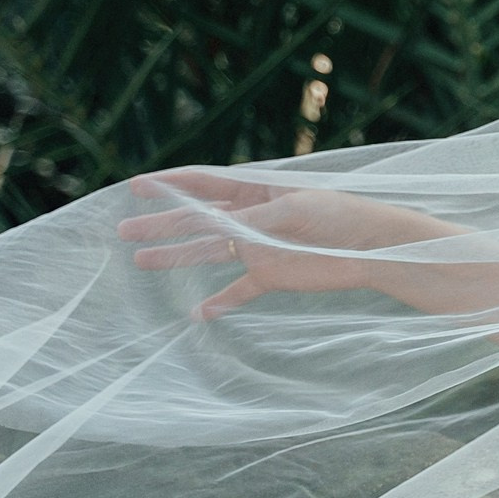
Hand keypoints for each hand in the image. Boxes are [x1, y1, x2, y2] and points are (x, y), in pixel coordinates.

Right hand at [118, 170, 450, 318]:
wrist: (375, 248)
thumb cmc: (339, 217)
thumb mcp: (292, 210)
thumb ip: (252, 219)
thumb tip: (214, 225)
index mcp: (257, 191)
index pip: (204, 184)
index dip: (170, 185)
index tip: (136, 186)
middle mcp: (252, 218)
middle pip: (197, 220)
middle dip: (161, 224)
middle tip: (123, 231)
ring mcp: (260, 248)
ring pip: (209, 252)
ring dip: (176, 257)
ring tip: (140, 262)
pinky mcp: (273, 275)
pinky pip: (240, 290)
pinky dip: (221, 301)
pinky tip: (199, 313)